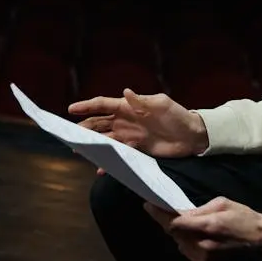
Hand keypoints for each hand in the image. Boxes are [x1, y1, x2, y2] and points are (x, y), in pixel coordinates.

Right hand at [69, 88, 208, 158]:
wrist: (192, 136)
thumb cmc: (178, 115)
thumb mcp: (162, 105)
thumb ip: (142, 101)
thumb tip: (126, 92)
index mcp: (129, 106)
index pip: (103, 104)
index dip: (87, 106)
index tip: (71, 109)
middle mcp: (126, 120)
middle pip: (99, 123)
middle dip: (84, 127)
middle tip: (69, 134)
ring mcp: (129, 135)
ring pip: (105, 139)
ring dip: (92, 144)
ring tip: (78, 150)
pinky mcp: (136, 149)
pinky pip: (117, 153)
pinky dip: (108, 160)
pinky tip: (100, 168)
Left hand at [145, 198, 261, 260]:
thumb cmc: (244, 217)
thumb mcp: (222, 204)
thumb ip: (199, 210)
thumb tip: (180, 214)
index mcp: (207, 226)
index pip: (175, 222)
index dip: (159, 214)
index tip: (148, 205)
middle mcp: (203, 245)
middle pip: (174, 234)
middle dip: (165, 222)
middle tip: (157, 210)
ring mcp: (205, 259)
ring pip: (180, 244)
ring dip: (176, 233)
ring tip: (173, 221)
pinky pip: (188, 253)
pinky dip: (185, 243)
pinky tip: (187, 234)